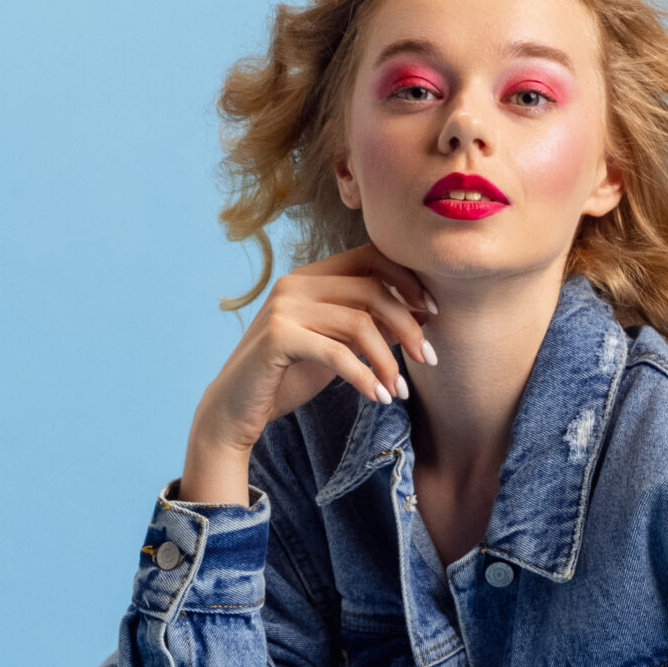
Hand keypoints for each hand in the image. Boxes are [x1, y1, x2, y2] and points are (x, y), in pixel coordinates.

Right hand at [177, 246, 436, 505]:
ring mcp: (284, 307)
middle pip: (372, 289)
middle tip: (430, 359)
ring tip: (400, 390)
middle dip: (409, 325)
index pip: (370, 255)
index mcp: (310, 276)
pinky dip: (365, 378)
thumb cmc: (287, 376)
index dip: (408, 279)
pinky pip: (338, 354)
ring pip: (360, 323)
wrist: (234, 410)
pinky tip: (379, 398)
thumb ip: (368, 326)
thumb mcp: (336, 345)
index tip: (432, 311)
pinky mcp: (278, 338)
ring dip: (389, 360)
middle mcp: (295, 283)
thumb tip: (420, 314)